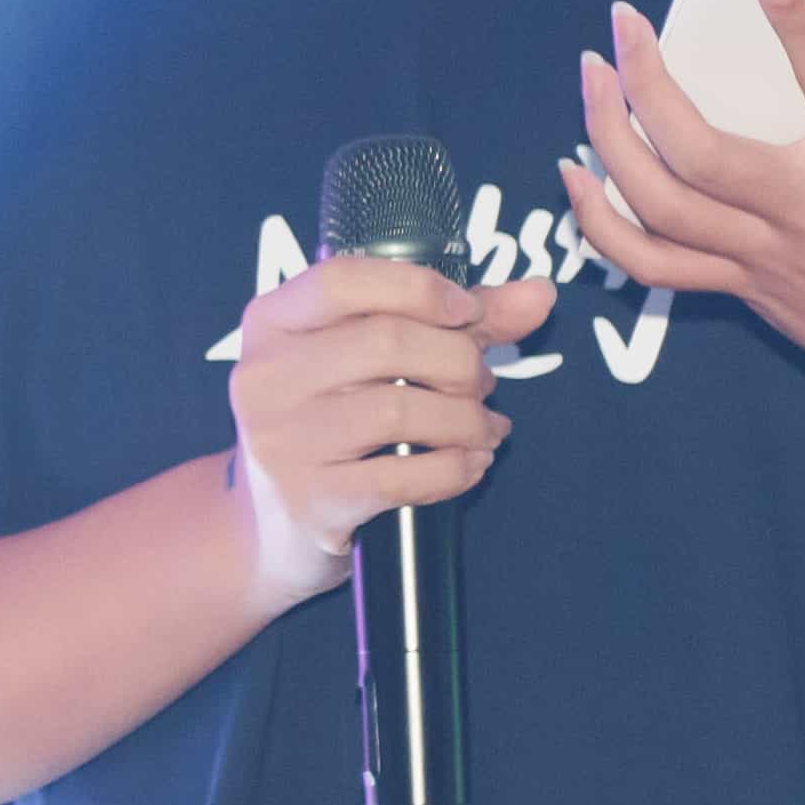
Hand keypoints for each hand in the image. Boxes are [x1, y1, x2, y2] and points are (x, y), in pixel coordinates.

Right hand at [225, 252, 558, 616]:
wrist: (272, 525)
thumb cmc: (330, 422)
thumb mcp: (369, 361)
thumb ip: (453, 321)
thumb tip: (538, 294)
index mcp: (272, 322)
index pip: (344, 280)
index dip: (419, 289)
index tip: (469, 313)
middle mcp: (266, 375)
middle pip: (385, 341)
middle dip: (459, 361)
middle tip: (482, 384)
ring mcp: (282, 441)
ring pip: (400, 410)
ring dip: (466, 419)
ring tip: (485, 427)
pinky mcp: (311, 500)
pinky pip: (402, 477)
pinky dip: (454, 468)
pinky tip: (471, 464)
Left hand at [564, 0, 804, 417]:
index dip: (802, 27)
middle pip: (701, 155)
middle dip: (647, 84)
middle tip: (625, 19)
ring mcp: (766, 256)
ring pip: (659, 207)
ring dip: (608, 136)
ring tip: (591, 72)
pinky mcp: (740, 285)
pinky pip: (650, 264)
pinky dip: (598, 222)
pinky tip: (574, 170)